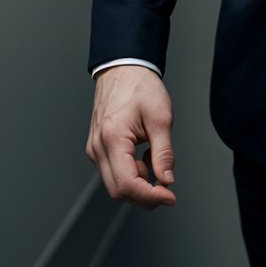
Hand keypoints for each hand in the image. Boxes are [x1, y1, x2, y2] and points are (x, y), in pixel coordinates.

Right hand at [86, 66, 176, 209]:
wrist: (123, 70)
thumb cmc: (140, 87)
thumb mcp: (161, 117)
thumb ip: (164, 152)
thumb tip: (166, 180)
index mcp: (112, 138)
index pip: (127, 184)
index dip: (150, 196)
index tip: (170, 196)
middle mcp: (97, 148)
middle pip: (118, 190)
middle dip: (145, 196)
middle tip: (168, 191)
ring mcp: (95, 149)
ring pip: (116, 184)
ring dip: (140, 184)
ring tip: (155, 158)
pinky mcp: (98, 149)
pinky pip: (114, 172)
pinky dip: (133, 173)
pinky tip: (145, 156)